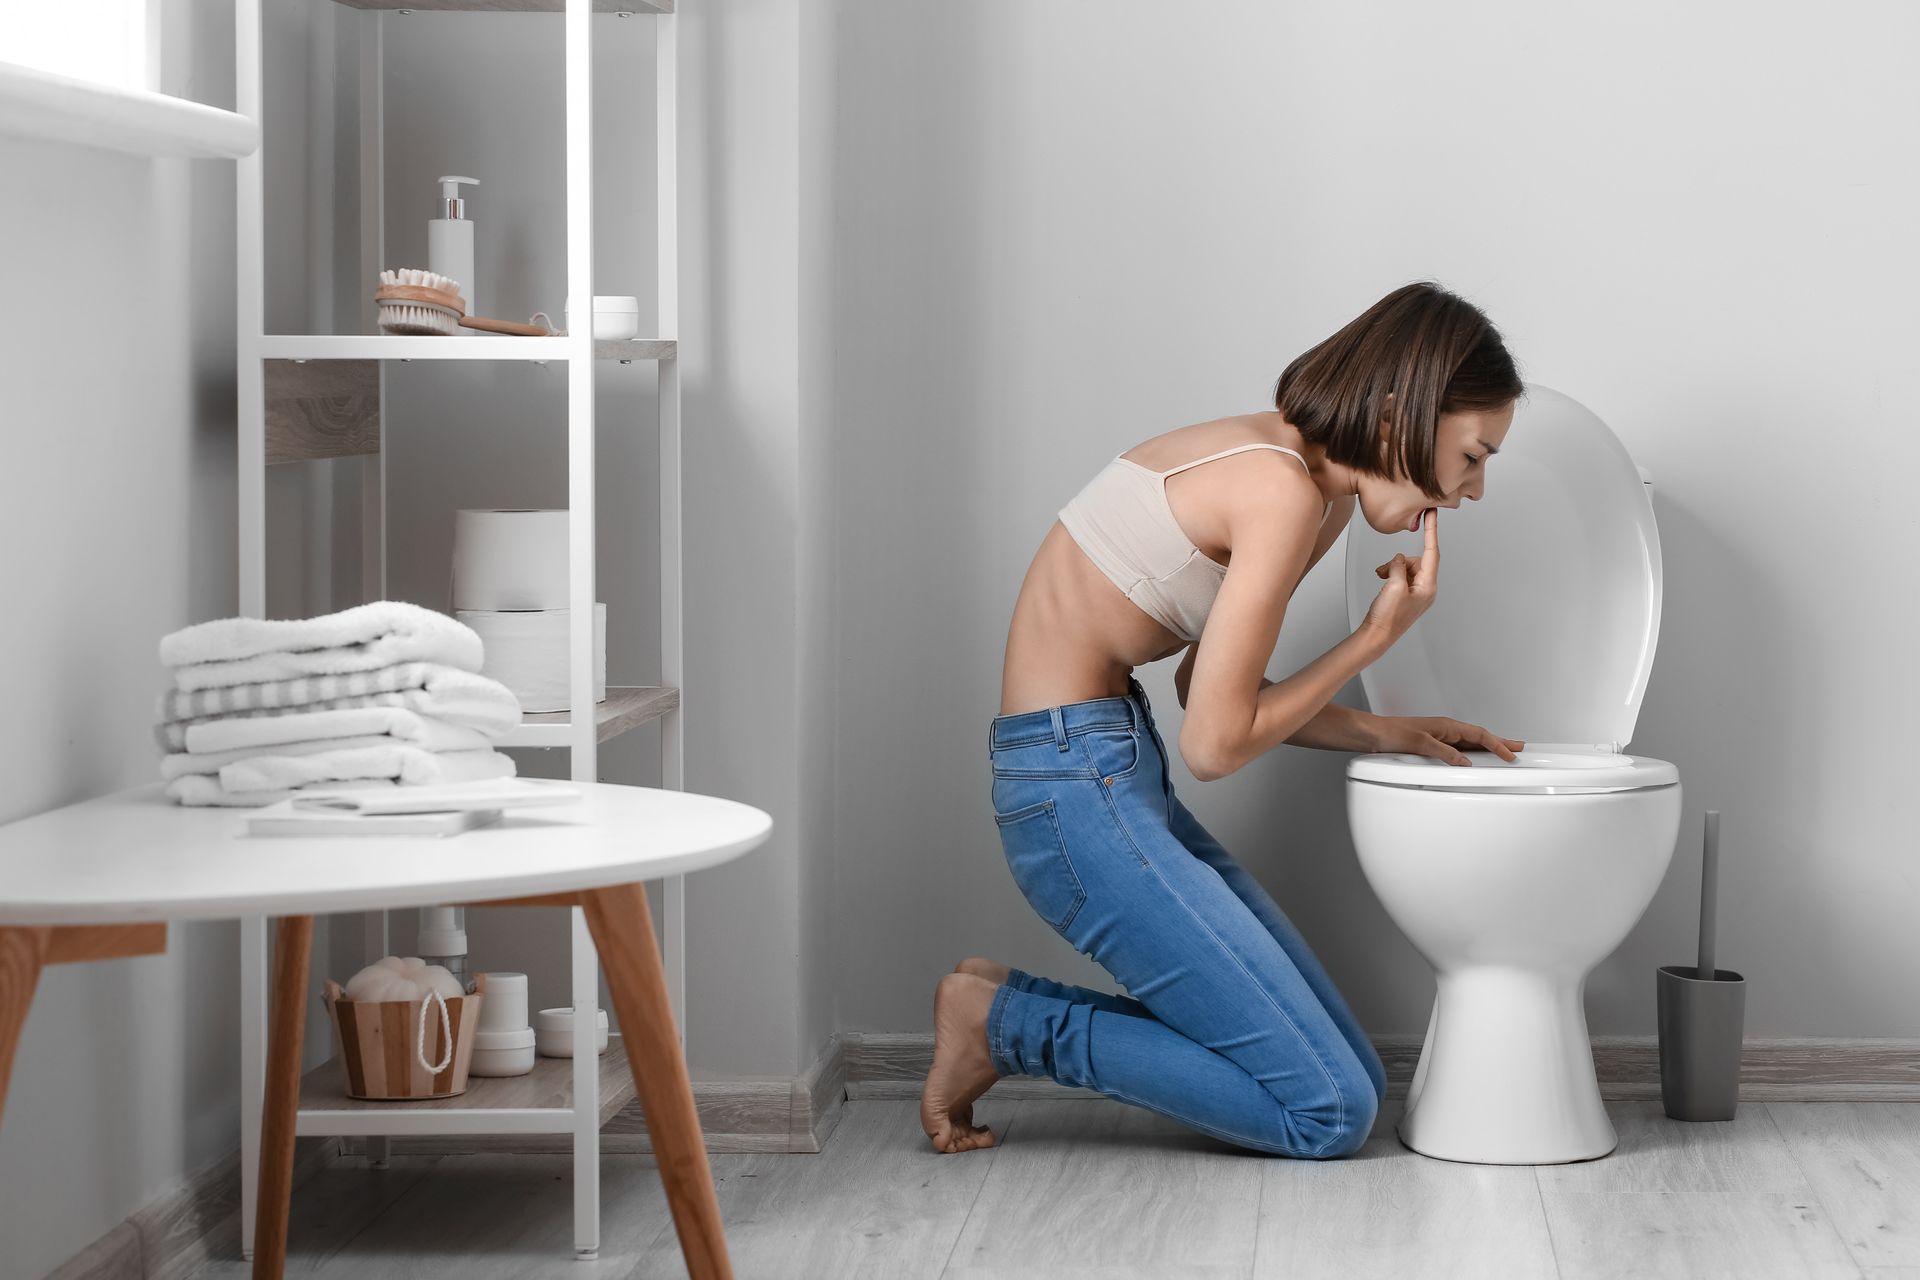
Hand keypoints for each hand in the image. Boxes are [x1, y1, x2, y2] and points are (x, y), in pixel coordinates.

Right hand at [1359, 507, 1439, 648]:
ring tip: (1382, 577)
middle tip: (1385, 570)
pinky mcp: (1405, 596)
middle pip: (1416, 561)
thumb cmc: (1388, 617)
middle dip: (1399, 561)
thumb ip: (1399, 566)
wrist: (1377, 635)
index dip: (1432, 532)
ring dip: (1393, 568)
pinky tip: (1383, 580)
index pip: (1432, 553)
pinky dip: (1391, 574)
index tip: (1433, 516)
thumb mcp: (1394, 585)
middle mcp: (1425, 589)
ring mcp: (1416, 593)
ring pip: (1406, 568)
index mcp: (1428, 586)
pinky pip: (1401, 576)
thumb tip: (1399, 559)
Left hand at [1370, 715, 1524, 765]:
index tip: (1511, 754)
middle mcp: (1446, 730)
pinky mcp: (1432, 746)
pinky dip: (1472, 756)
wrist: (1372, 735)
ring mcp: (1440, 738)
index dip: (1498, 745)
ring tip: (1503, 754)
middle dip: (1500, 743)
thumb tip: (1465, 763)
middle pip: (1479, 738)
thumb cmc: (1391, 733)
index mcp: (1447, 725)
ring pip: (1470, 745)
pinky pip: (1458, 751)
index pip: (1479, 735)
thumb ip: (1444, 753)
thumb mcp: (1420, 743)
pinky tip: (1475, 761)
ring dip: (1487, 749)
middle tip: (1520, 748)